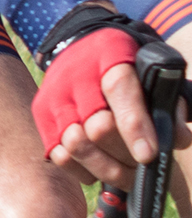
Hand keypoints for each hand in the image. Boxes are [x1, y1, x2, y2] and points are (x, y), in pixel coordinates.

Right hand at [35, 22, 163, 180]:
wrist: (79, 43)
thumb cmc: (127, 63)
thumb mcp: (153, 68)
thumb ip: (169, 100)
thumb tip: (176, 139)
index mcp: (110, 54)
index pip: (119, 89)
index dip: (134, 125)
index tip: (148, 155)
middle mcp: (76, 75)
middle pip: (98, 127)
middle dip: (125, 155)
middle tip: (143, 166)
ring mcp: (54, 96)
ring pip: (75, 145)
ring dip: (105, 168)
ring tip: (125, 174)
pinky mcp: (41, 114)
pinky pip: (58, 154)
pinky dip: (82, 169)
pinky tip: (99, 169)